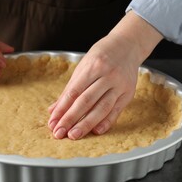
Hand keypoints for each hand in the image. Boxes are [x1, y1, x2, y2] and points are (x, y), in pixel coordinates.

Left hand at [48, 11, 162, 139]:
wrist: (127, 45)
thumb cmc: (100, 57)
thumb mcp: (82, 68)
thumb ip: (68, 90)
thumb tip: (53, 110)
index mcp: (92, 67)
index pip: (73, 92)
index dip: (61, 109)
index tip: (52, 123)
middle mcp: (107, 75)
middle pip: (86, 101)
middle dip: (71, 119)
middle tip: (59, 133)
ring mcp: (119, 85)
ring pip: (101, 107)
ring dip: (86, 124)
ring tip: (74, 135)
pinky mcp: (128, 93)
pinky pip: (116, 110)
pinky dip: (106, 122)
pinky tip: (96, 131)